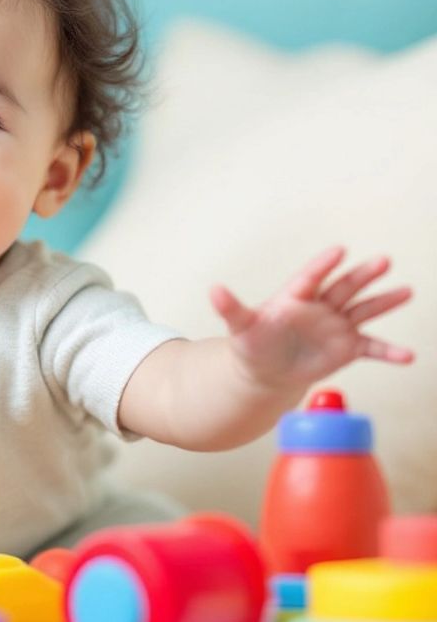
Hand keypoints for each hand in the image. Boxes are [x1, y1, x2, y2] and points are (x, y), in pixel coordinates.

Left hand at [210, 246, 413, 390]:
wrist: (266, 371)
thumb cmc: (253, 343)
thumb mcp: (240, 327)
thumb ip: (232, 308)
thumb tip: (213, 289)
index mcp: (295, 296)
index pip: (311, 277)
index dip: (323, 264)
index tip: (339, 250)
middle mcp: (320, 306)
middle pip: (344, 286)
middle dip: (363, 275)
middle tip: (383, 260)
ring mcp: (337, 325)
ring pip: (364, 309)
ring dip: (384, 301)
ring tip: (406, 292)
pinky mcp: (347, 347)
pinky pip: (372, 347)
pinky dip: (389, 351)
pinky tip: (408, 355)